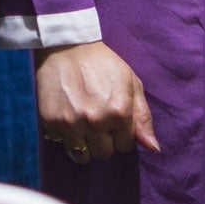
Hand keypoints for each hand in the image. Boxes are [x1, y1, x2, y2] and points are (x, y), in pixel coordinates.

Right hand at [37, 41, 158, 159]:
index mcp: (119, 111)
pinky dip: (67, 136)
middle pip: (105, 154)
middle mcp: (96, 120)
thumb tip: (153, 148)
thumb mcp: (131, 83)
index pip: (125, 146)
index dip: (121, 135)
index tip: (114, 121)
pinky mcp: (51, 121)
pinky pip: (63, 144)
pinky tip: (69, 118)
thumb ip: (143, 117)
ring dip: (85, 145)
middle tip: (98, 123)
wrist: (67, 47)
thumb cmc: (103, 64)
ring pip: (83, 156)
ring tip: (84, 127)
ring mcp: (71, 122)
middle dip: (104, 142)